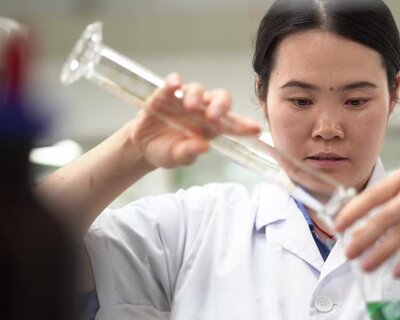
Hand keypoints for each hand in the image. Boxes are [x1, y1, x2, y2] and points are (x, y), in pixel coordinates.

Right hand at [127, 73, 260, 168]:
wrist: (143, 145)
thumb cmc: (166, 152)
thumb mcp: (176, 158)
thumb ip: (189, 153)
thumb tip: (203, 147)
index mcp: (212, 128)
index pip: (233, 125)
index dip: (245, 126)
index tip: (256, 130)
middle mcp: (203, 110)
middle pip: (220, 99)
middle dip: (221, 105)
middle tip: (214, 116)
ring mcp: (185, 100)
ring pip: (198, 90)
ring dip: (196, 96)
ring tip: (189, 106)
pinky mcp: (166, 94)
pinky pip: (173, 83)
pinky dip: (174, 81)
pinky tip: (175, 84)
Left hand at [334, 168, 399, 275]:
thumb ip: (385, 204)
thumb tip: (357, 230)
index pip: (374, 195)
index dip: (354, 211)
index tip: (338, 226)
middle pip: (386, 216)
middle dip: (365, 236)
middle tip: (349, 253)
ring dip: (382, 251)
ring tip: (366, 266)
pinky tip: (395, 271)